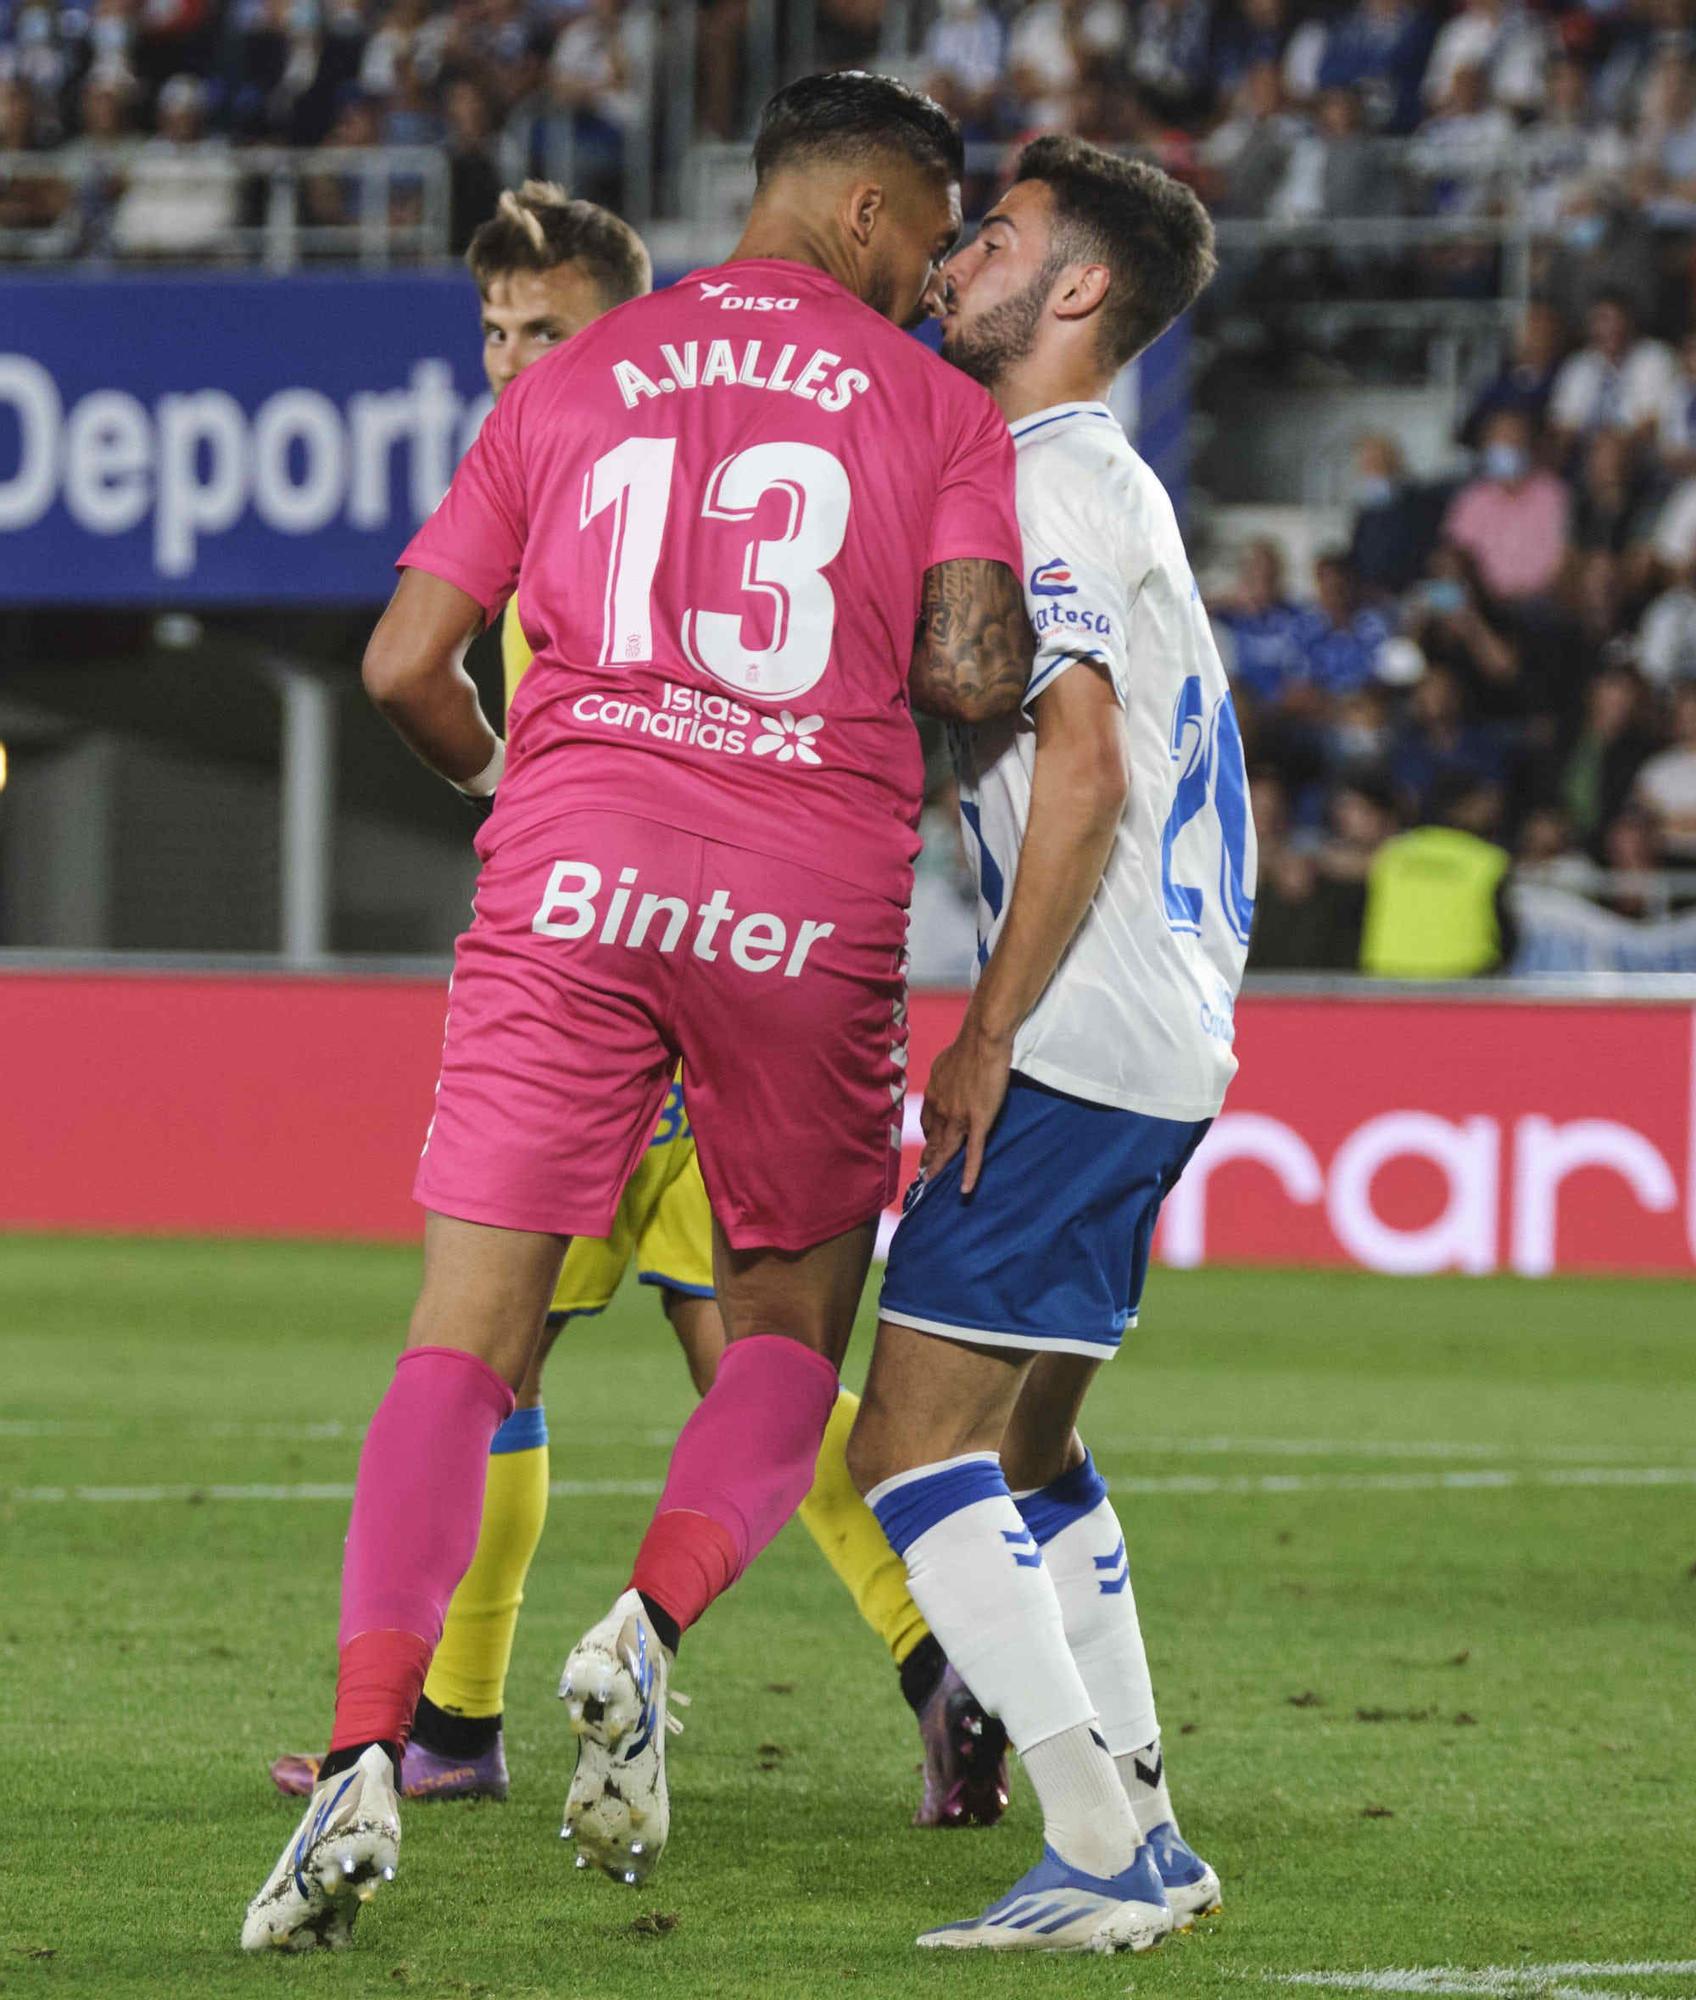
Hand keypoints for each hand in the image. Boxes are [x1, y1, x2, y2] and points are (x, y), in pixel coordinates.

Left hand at [920, 1017, 1013, 1194]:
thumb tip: (944, 1081)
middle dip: (928, 1157)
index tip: (927, 1146)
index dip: (927, 1137)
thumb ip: (943, 1077)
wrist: (982, 1040)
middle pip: (933, 1139)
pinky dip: (969, 1172)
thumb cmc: (967, 1046)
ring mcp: (958, 1118)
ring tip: (933, 1182)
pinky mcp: (978, 1122)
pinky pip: (973, 1153)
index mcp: (933, 1095)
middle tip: (923, 1173)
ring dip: (939, 1167)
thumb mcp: (945, 1062)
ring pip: (947, 1149)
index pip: (927, 1122)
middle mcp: (941, 1109)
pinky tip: (965, 1189)